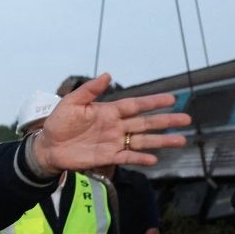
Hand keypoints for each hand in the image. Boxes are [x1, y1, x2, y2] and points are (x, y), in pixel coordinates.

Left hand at [32, 74, 188, 171]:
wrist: (48, 147)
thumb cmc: (59, 123)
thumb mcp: (71, 102)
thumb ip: (89, 90)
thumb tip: (107, 74)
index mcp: (109, 111)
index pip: (135, 105)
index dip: (153, 102)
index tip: (172, 99)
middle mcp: (116, 126)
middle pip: (145, 123)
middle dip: (166, 121)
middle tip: (186, 119)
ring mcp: (114, 142)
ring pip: (142, 140)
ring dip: (161, 141)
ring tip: (181, 140)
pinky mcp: (108, 157)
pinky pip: (128, 157)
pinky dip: (140, 158)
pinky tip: (154, 158)